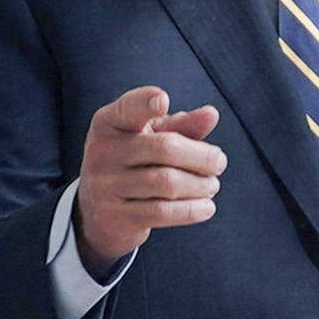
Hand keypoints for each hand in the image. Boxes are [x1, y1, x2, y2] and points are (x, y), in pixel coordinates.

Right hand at [76, 84, 226, 268]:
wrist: (98, 212)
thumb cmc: (133, 163)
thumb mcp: (151, 138)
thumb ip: (181, 125)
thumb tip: (211, 115)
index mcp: (108, 123)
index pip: (127, 109)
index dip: (144, 103)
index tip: (163, 100)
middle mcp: (101, 152)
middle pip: (164, 148)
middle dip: (201, 156)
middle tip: (220, 163)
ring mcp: (104, 186)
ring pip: (167, 183)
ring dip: (199, 185)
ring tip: (212, 185)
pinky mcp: (114, 218)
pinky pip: (162, 212)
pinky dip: (191, 209)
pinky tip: (207, 207)